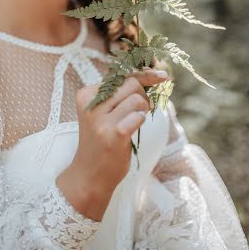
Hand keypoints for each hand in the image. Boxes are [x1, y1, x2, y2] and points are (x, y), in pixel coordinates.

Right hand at [56, 68, 168, 220]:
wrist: (90, 175)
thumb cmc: (102, 141)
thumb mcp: (104, 113)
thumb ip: (119, 94)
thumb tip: (153, 75)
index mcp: (86, 94)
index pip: (119, 75)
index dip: (143, 75)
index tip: (162, 75)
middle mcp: (91, 104)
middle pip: (130, 84)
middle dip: (143, 95)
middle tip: (139, 111)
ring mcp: (101, 120)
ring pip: (137, 99)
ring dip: (143, 110)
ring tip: (133, 122)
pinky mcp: (114, 134)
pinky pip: (139, 116)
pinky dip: (140, 121)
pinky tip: (131, 130)